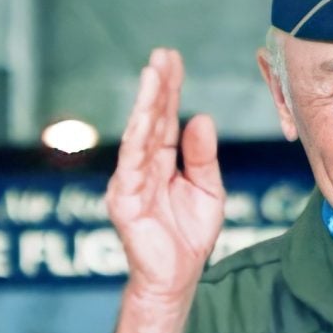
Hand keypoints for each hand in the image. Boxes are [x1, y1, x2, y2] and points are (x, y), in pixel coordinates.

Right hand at [105, 50, 225, 305]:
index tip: (173, 59)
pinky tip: (142, 117)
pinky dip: (136, 139)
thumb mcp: (207, 189)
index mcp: (163, 161)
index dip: (170, 89)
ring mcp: (130, 181)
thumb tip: (200, 117)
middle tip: (162, 55)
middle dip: (157, 86)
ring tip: (153, 75)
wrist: (177, 277)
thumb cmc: (189, 235)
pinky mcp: (125, 200)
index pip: (166, 118)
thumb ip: (202, 156)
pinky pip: (131, 164)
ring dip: (146, 103)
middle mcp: (143, 166)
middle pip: (150, 119)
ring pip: (139, 135)